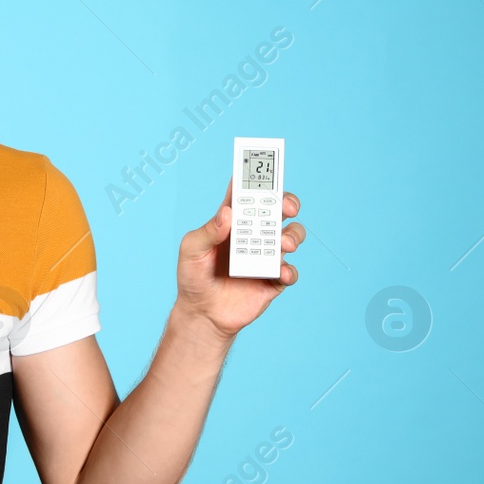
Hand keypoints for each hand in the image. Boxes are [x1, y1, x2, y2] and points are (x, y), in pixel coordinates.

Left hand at [175, 177, 303, 339]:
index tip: (265, 168)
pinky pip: (289, 271)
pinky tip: (280, 272)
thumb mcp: (191, 251)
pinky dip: (289, 270)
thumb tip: (227, 213)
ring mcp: (266, 256)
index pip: (246, 193)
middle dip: (287, 202)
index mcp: (232, 221)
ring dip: (293, 235)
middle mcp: (253, 234)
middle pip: (277, 210)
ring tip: (284, 244)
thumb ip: (207, 231)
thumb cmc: (193, 277)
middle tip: (288, 208)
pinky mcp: (273, 279)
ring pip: (291, 236)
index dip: (256, 177)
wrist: (203, 315)